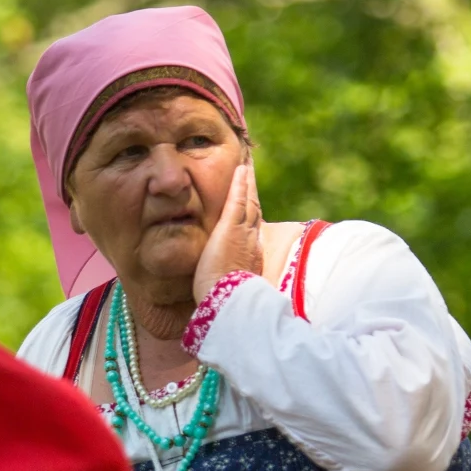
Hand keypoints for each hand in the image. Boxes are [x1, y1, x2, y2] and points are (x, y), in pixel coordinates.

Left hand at [193, 161, 263, 300]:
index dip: (250, 214)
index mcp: (250, 255)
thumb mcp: (228, 287)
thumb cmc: (224, 301)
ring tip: (245, 167)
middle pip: (253, 210)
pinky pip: (237, 199)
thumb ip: (225, 279)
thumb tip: (218, 285)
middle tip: (249, 175)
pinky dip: (240, 183)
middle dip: (251, 193)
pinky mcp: (230, 228)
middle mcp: (252, 241)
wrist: (227, 303)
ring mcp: (243, 232)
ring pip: (248, 202)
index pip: (250, 229)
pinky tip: (240, 169)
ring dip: (248, 183)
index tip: (249, 203)